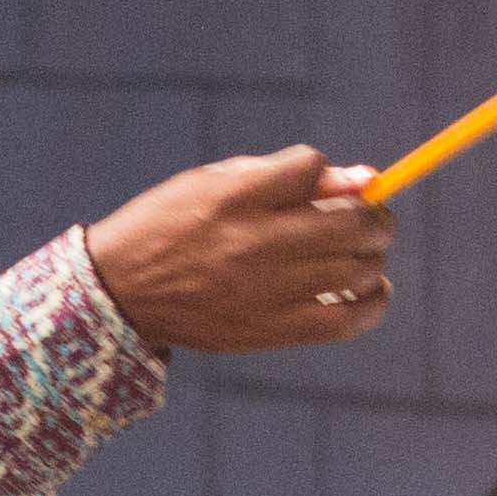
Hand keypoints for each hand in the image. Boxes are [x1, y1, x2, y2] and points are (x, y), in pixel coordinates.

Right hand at [85, 148, 393, 352]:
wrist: (121, 294)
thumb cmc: (173, 227)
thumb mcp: (214, 183)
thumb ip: (286, 176)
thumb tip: (365, 177)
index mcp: (234, 195)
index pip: (311, 165)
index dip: (327, 174)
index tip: (325, 188)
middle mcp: (252, 240)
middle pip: (350, 221)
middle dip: (375, 216)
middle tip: (374, 220)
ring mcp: (264, 289)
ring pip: (355, 268)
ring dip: (374, 255)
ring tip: (365, 254)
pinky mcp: (270, 330)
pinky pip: (344, 320)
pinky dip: (372, 302)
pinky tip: (372, 291)